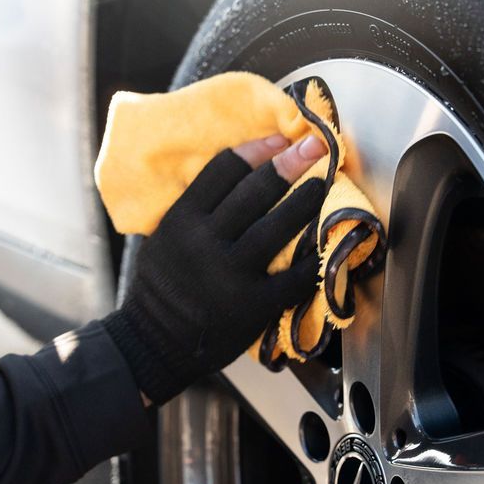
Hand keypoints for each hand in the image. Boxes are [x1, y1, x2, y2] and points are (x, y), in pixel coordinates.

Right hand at [105, 133, 327, 404]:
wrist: (155, 343)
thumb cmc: (162, 288)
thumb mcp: (163, 238)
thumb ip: (195, 210)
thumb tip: (239, 173)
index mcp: (181, 221)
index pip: (224, 169)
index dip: (257, 149)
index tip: (278, 139)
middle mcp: (205, 243)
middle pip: (256, 191)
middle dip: (291, 162)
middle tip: (315, 145)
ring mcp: (231, 275)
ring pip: (279, 226)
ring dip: (307, 200)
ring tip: (323, 183)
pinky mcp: (254, 305)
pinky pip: (295, 275)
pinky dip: (315, 256)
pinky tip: (328, 240)